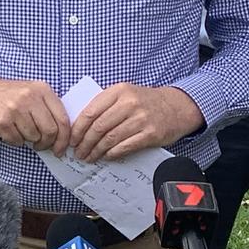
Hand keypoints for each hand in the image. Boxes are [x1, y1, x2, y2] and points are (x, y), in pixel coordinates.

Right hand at [0, 75, 71, 154]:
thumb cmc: (6, 96)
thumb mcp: (30, 92)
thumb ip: (47, 108)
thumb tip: (62, 135)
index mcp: (42, 89)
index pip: (62, 119)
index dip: (64, 138)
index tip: (61, 148)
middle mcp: (30, 97)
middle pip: (50, 131)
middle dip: (47, 143)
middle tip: (41, 146)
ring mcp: (15, 109)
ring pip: (33, 137)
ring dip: (28, 140)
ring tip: (20, 131)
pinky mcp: (1, 121)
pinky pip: (16, 141)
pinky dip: (14, 141)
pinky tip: (9, 131)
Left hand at [70, 84, 204, 162]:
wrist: (176, 107)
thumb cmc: (145, 102)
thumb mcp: (125, 94)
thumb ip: (105, 105)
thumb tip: (80, 127)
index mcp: (119, 91)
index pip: (91, 112)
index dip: (78, 129)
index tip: (72, 140)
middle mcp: (130, 103)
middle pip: (98, 127)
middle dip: (85, 143)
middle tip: (79, 153)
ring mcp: (141, 119)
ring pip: (110, 139)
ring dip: (96, 151)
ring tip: (89, 157)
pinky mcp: (150, 134)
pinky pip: (125, 147)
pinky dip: (112, 154)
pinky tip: (106, 157)